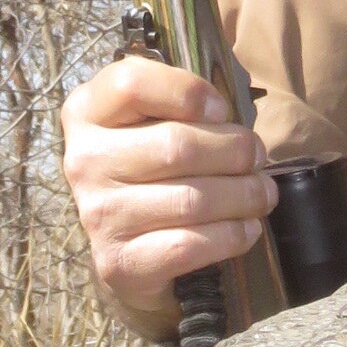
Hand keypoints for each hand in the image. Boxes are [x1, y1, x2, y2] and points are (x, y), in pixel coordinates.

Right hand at [61, 54, 276, 339]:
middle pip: (176, 145)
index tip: (221, 111)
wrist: (127, 254)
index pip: (130, 83)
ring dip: (244, 195)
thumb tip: (226, 115)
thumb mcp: (150, 123)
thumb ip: (177, 102)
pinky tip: (246, 227)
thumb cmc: (151, 173)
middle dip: (236, 151)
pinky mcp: (120, 262)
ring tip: (262, 193)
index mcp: (86, 114)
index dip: (188, 91)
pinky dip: (232, 235)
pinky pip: (191, 244)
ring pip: (192, 199)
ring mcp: (99, 215)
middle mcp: (84, 161)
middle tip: (258, 158)